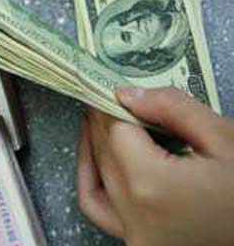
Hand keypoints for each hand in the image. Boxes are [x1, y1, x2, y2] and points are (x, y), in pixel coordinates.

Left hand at [77, 86, 233, 245]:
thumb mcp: (222, 138)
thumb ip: (172, 107)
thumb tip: (127, 93)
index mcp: (152, 184)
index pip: (114, 128)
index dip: (109, 101)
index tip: (107, 83)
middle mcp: (134, 215)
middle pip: (105, 151)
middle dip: (103, 118)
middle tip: (106, 95)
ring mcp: (134, 235)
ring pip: (95, 178)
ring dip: (93, 143)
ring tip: (100, 118)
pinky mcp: (139, 242)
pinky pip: (98, 206)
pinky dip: (92, 178)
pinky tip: (97, 157)